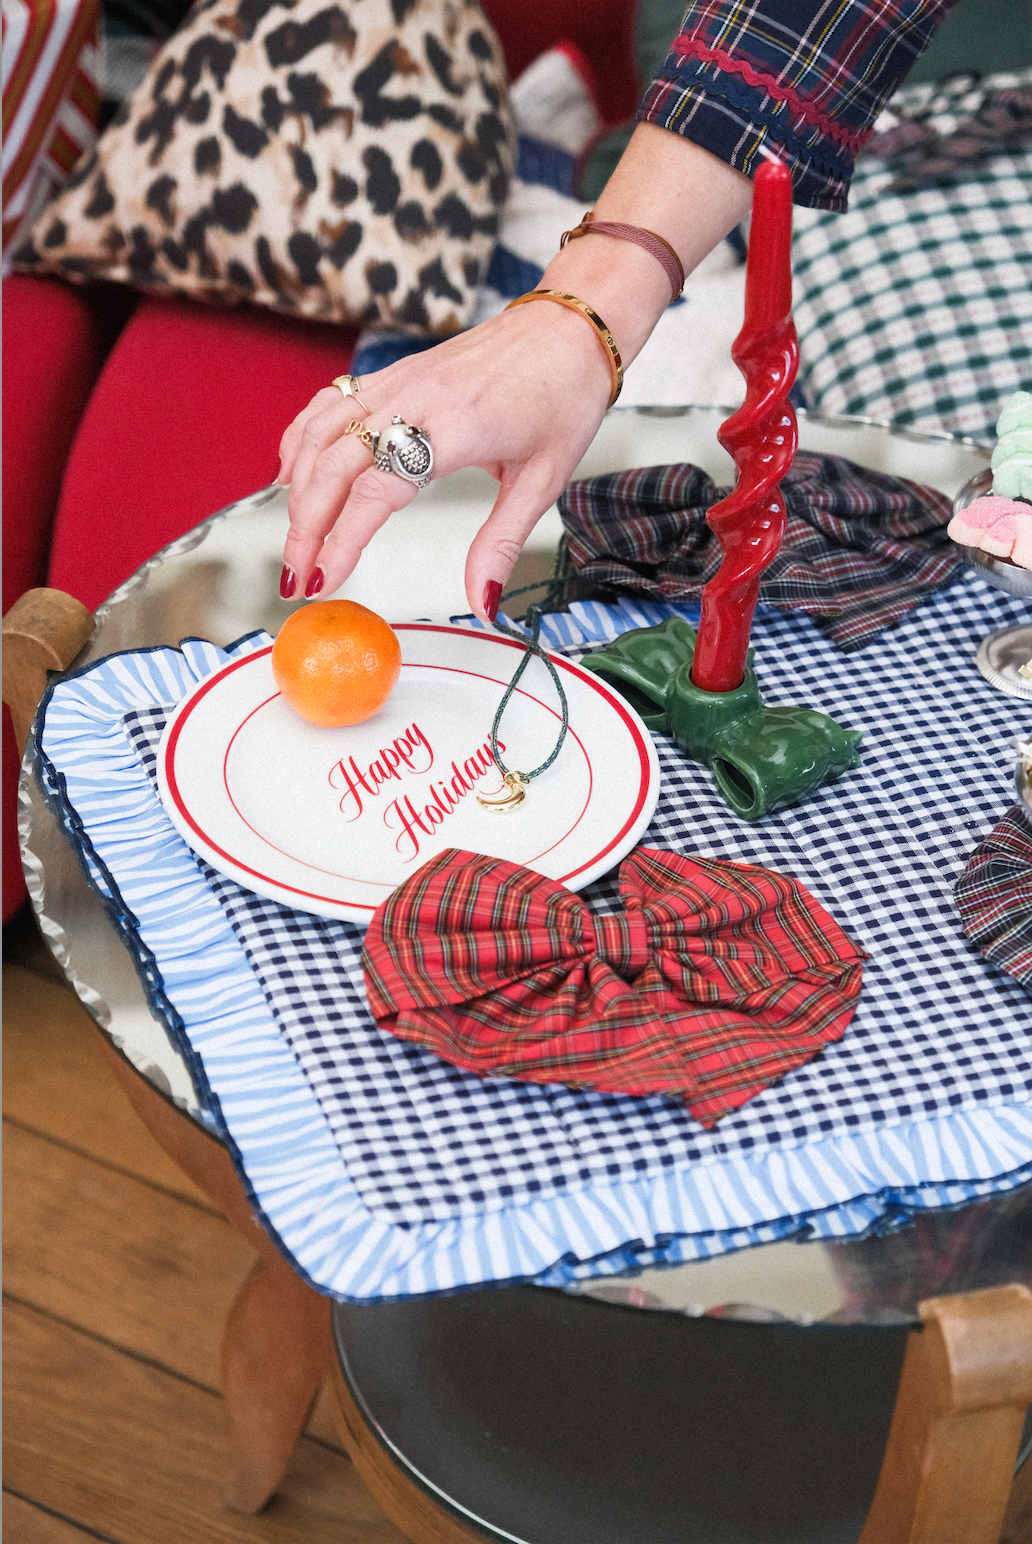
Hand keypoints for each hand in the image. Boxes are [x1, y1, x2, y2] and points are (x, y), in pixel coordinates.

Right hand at [277, 300, 616, 618]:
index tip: (321, 578)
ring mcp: (399, 380)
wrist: (569, 326)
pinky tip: (291, 475)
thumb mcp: (544, 481)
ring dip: (297, 488)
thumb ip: (501, 544)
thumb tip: (484, 603)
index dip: (341, 539)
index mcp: (456, 428)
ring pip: (321, 432)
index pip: (376, 490)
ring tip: (295, 539)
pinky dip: (301, 440)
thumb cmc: (562, 397)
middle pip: (333, 464)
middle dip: (304, 526)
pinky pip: (330, 405)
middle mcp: (416, 398)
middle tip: (295, 576)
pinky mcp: (394, 372)